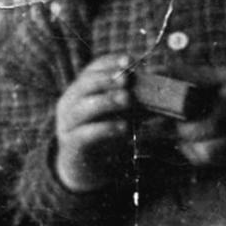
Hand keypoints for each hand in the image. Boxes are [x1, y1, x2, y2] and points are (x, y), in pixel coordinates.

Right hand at [55, 54, 131, 191]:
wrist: (82, 165)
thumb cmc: (103, 130)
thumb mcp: (117, 110)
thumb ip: (132, 97)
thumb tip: (158, 87)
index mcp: (81, 88)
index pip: (92, 68)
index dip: (110, 62)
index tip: (129, 59)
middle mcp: (70, 102)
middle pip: (85, 84)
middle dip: (107, 79)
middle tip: (127, 79)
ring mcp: (67, 123)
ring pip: (83, 107)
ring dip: (106, 100)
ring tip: (127, 99)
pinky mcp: (71, 144)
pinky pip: (86, 134)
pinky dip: (105, 128)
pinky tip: (123, 127)